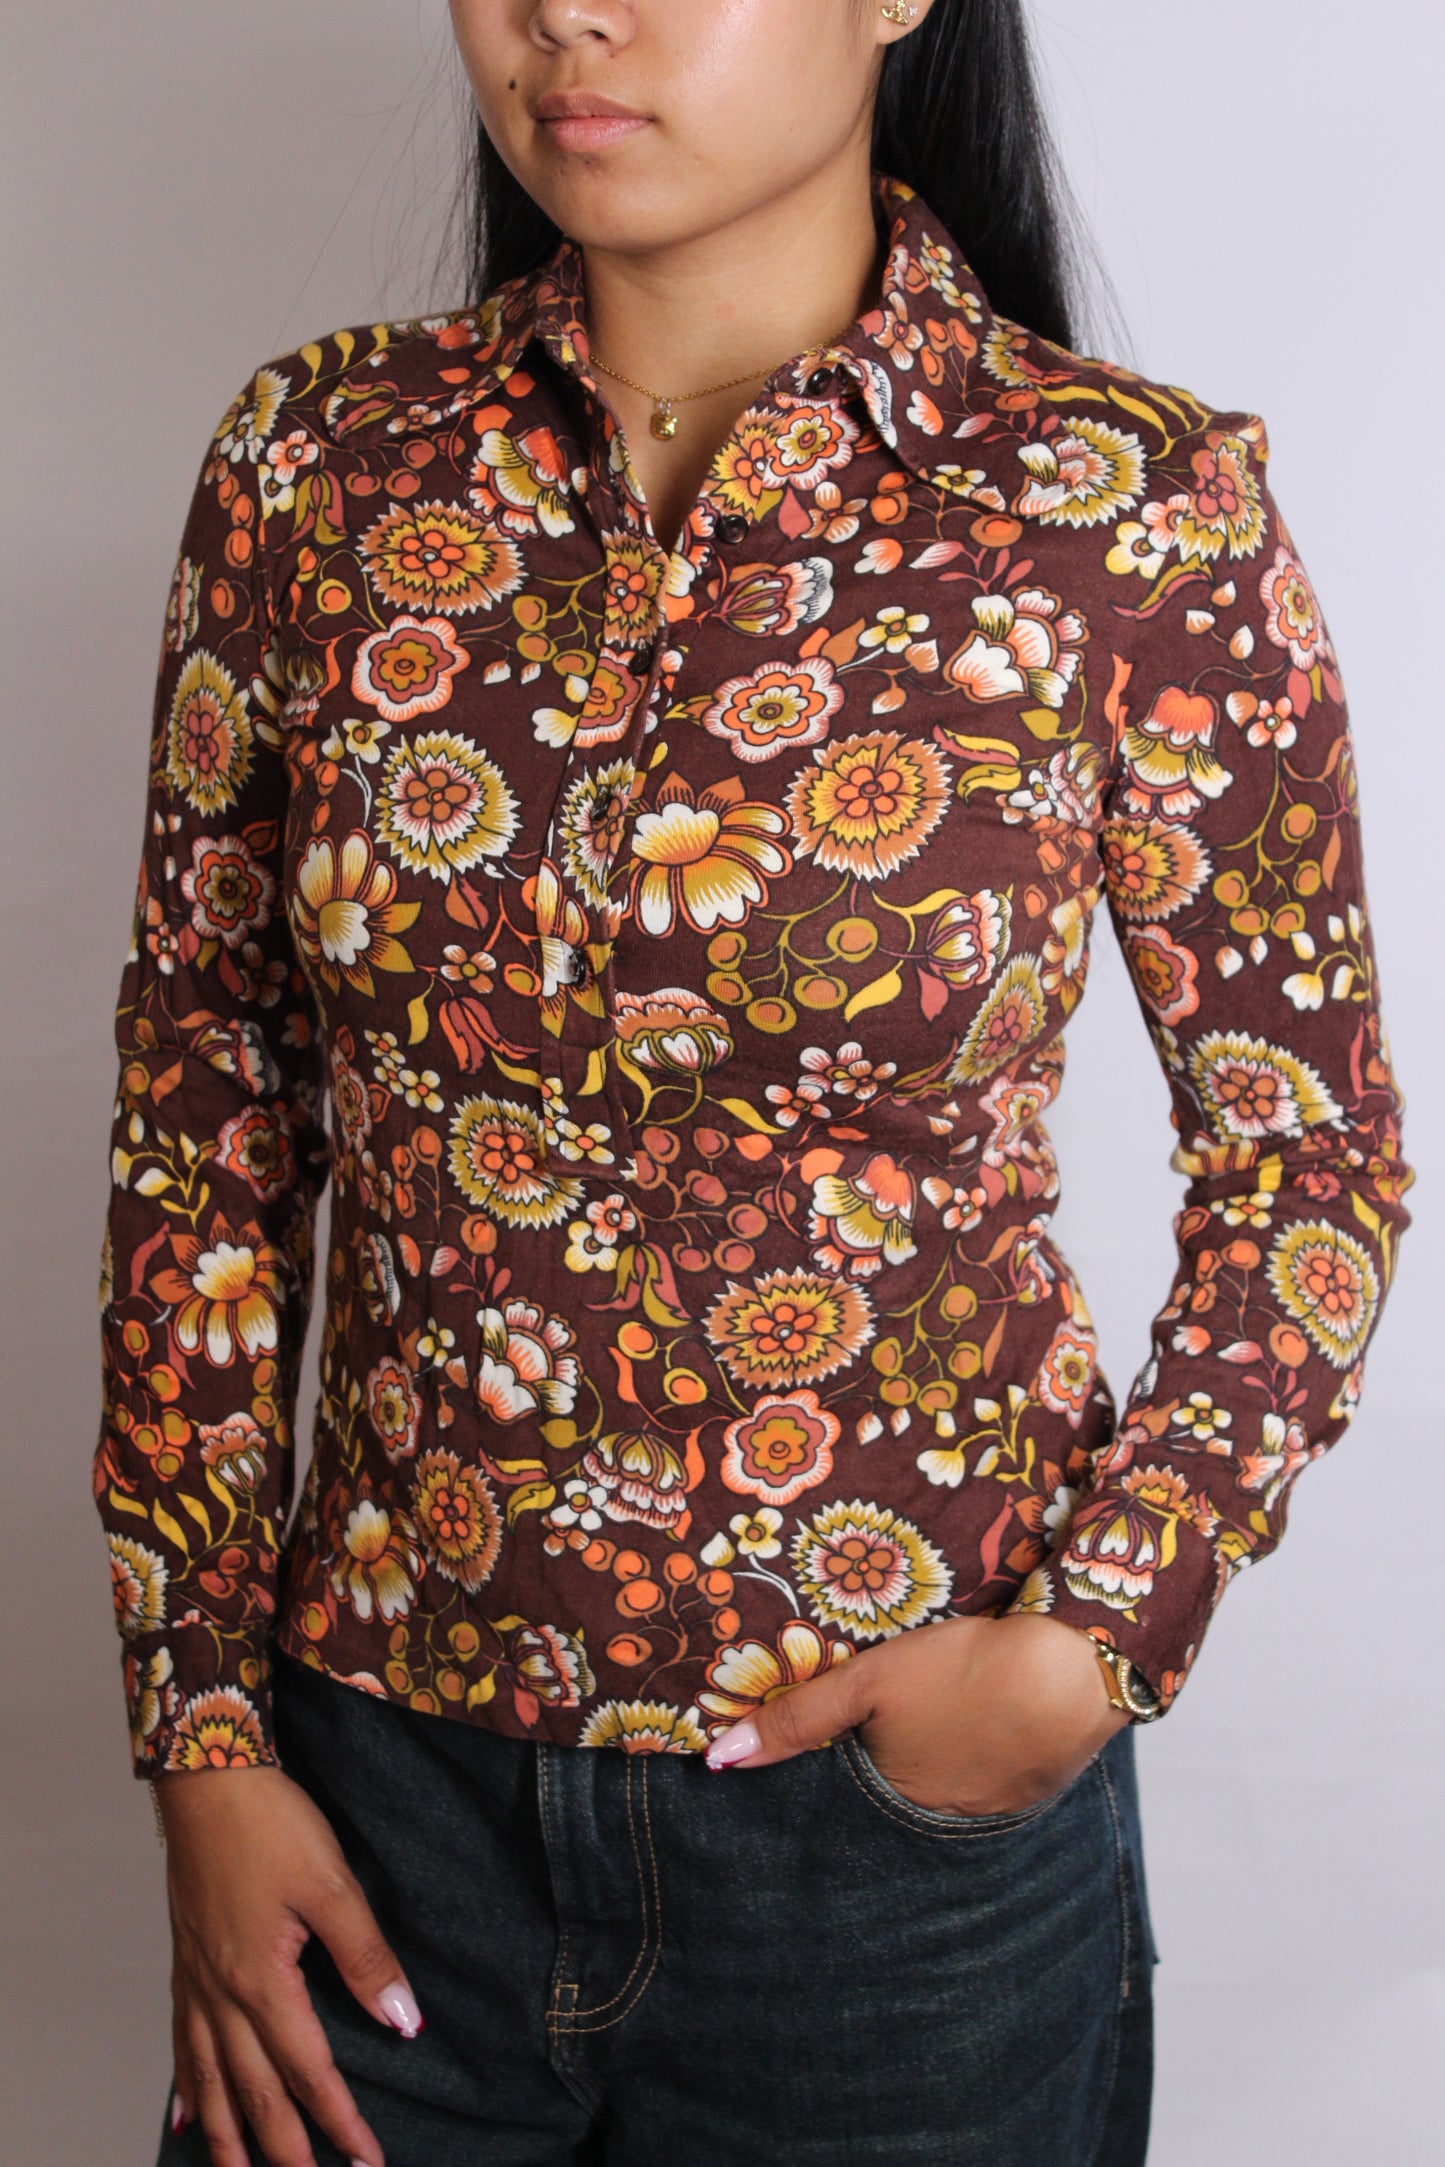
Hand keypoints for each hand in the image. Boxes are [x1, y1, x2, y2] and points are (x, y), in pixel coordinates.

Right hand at [156, 1763, 423, 2166]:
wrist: (206, 1777)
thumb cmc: (270, 1823)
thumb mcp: (332, 1885)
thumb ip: (366, 1956)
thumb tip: (402, 2022)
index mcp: (262, 1981)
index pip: (307, 2072)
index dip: (339, 2120)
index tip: (367, 2159)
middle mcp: (221, 1993)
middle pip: (253, 2093)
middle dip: (285, 2150)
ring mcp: (196, 1980)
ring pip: (210, 2081)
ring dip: (229, 2137)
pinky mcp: (184, 1961)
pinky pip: (183, 2044)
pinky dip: (189, 2088)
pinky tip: (192, 2114)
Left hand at [703, 1615, 1128, 1816]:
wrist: (1074, 1669)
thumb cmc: (963, 1673)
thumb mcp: (869, 1683)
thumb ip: (797, 1718)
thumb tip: (718, 1760)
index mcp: (892, 1805)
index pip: (840, 1810)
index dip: (825, 1782)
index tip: (814, 1762)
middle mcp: (939, 1828)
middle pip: (888, 1808)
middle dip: (874, 1782)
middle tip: (877, 1738)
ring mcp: (992, 1815)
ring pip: (938, 1796)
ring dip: (926, 1771)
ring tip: (923, 1731)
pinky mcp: (1031, 1792)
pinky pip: (982, 1786)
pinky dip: (969, 1763)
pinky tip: (971, 1729)